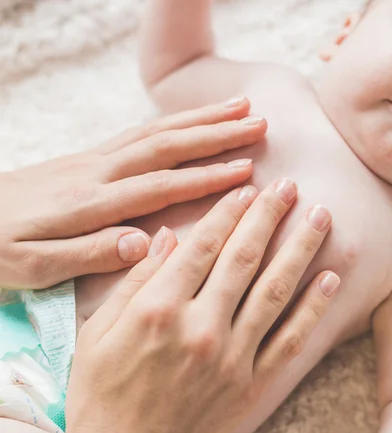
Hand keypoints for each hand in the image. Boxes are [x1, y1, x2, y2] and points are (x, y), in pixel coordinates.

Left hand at [0, 96, 264, 288]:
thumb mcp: (34, 266)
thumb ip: (90, 253)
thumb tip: (145, 243)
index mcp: (90, 203)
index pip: (160, 186)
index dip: (205, 177)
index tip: (247, 171)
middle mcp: (96, 173)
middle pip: (164, 146)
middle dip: (215, 133)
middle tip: (258, 122)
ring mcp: (91, 161)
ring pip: (154, 132)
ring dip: (198, 120)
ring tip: (237, 107)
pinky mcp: (85, 159)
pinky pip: (136, 134)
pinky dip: (170, 123)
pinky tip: (189, 123)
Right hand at [63, 178, 338, 432]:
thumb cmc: (102, 398)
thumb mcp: (99, 335)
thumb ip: (136, 283)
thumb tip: (168, 240)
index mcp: (159, 310)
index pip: (203, 248)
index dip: (228, 213)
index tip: (248, 189)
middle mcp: (200, 329)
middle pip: (244, 259)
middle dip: (269, 217)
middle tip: (290, 185)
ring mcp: (232, 358)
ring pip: (275, 291)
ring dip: (300, 249)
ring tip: (321, 216)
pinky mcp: (251, 385)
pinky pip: (290, 340)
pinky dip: (312, 308)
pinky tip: (330, 278)